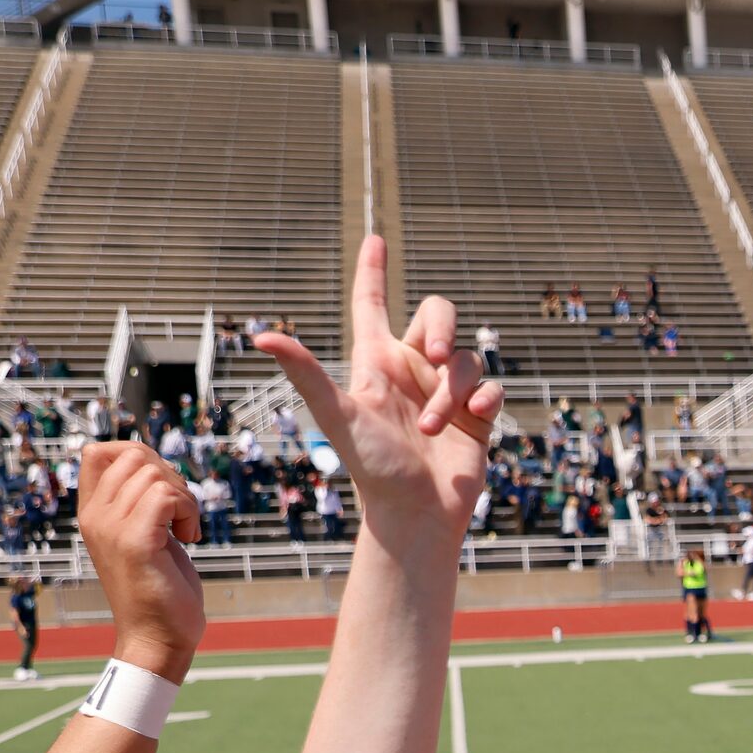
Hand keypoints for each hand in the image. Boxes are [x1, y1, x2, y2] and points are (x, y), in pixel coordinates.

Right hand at [76, 442, 203, 681]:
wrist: (157, 639)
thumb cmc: (158, 589)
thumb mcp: (143, 534)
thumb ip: (139, 501)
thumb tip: (154, 463)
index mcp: (92, 513)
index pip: (96, 451)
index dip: (138, 456)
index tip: (160, 490)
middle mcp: (95, 517)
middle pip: (133, 455)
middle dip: (170, 475)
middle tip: (180, 513)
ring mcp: (111, 529)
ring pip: (154, 474)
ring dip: (185, 497)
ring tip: (184, 530)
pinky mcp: (135, 543)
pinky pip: (166, 495)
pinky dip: (188, 510)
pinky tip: (189, 538)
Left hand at [253, 236, 500, 550]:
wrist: (415, 514)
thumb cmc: (372, 467)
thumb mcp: (338, 414)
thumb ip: (306, 372)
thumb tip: (261, 336)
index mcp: (377, 363)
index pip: (371, 303)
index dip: (372, 270)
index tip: (374, 238)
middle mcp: (413, 369)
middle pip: (437, 314)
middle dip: (443, 327)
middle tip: (439, 354)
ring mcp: (446, 391)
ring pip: (467, 358)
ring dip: (452, 391)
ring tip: (434, 429)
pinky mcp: (475, 415)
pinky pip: (492, 387)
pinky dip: (484, 400)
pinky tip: (472, 421)